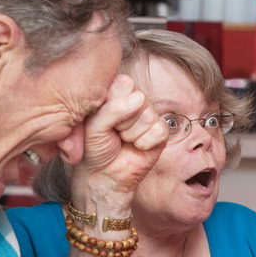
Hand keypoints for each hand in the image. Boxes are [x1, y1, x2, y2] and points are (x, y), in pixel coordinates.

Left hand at [71, 74, 168, 200]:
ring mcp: (150, 116)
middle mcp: (136, 101)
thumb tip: (139, 99)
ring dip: (132, 134)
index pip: (125, 83)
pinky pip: (159, 131)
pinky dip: (144, 143)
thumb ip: (112, 109)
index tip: (102, 117)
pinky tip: (137, 147)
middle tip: (114, 132)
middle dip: (122, 121)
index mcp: (117, 92)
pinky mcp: (161, 132)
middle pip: (140, 99)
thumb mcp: (94, 126)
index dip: (114, 102)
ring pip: (149, 116)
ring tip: (123, 140)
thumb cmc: (94, 147)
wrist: (104, 174)